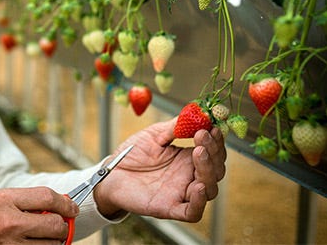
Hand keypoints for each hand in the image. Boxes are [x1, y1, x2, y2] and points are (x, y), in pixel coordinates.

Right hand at [0, 187, 78, 243]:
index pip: (47, 197)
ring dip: (54, 242)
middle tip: (59, 226)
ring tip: (43, 238)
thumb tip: (58, 204)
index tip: (71, 208)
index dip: (65, 203)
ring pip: (52, 244)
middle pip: (54, 224)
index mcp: (5, 200)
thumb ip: (26, 200)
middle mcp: (9, 222)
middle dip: (62, 225)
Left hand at [93, 118, 226, 221]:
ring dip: (209, 171)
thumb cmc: (133, 154)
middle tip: (202, 135)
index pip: (213, 151)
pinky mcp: (169, 207)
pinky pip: (192, 212)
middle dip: (214, 151)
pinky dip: (199, 202)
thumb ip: (174, 127)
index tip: (212, 125)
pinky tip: (198, 186)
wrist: (111, 172)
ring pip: (209, 189)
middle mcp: (189, 176)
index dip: (216, 139)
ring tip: (199, 152)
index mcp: (188, 158)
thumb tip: (196, 114)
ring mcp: (181, 193)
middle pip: (216, 169)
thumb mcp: (154, 134)